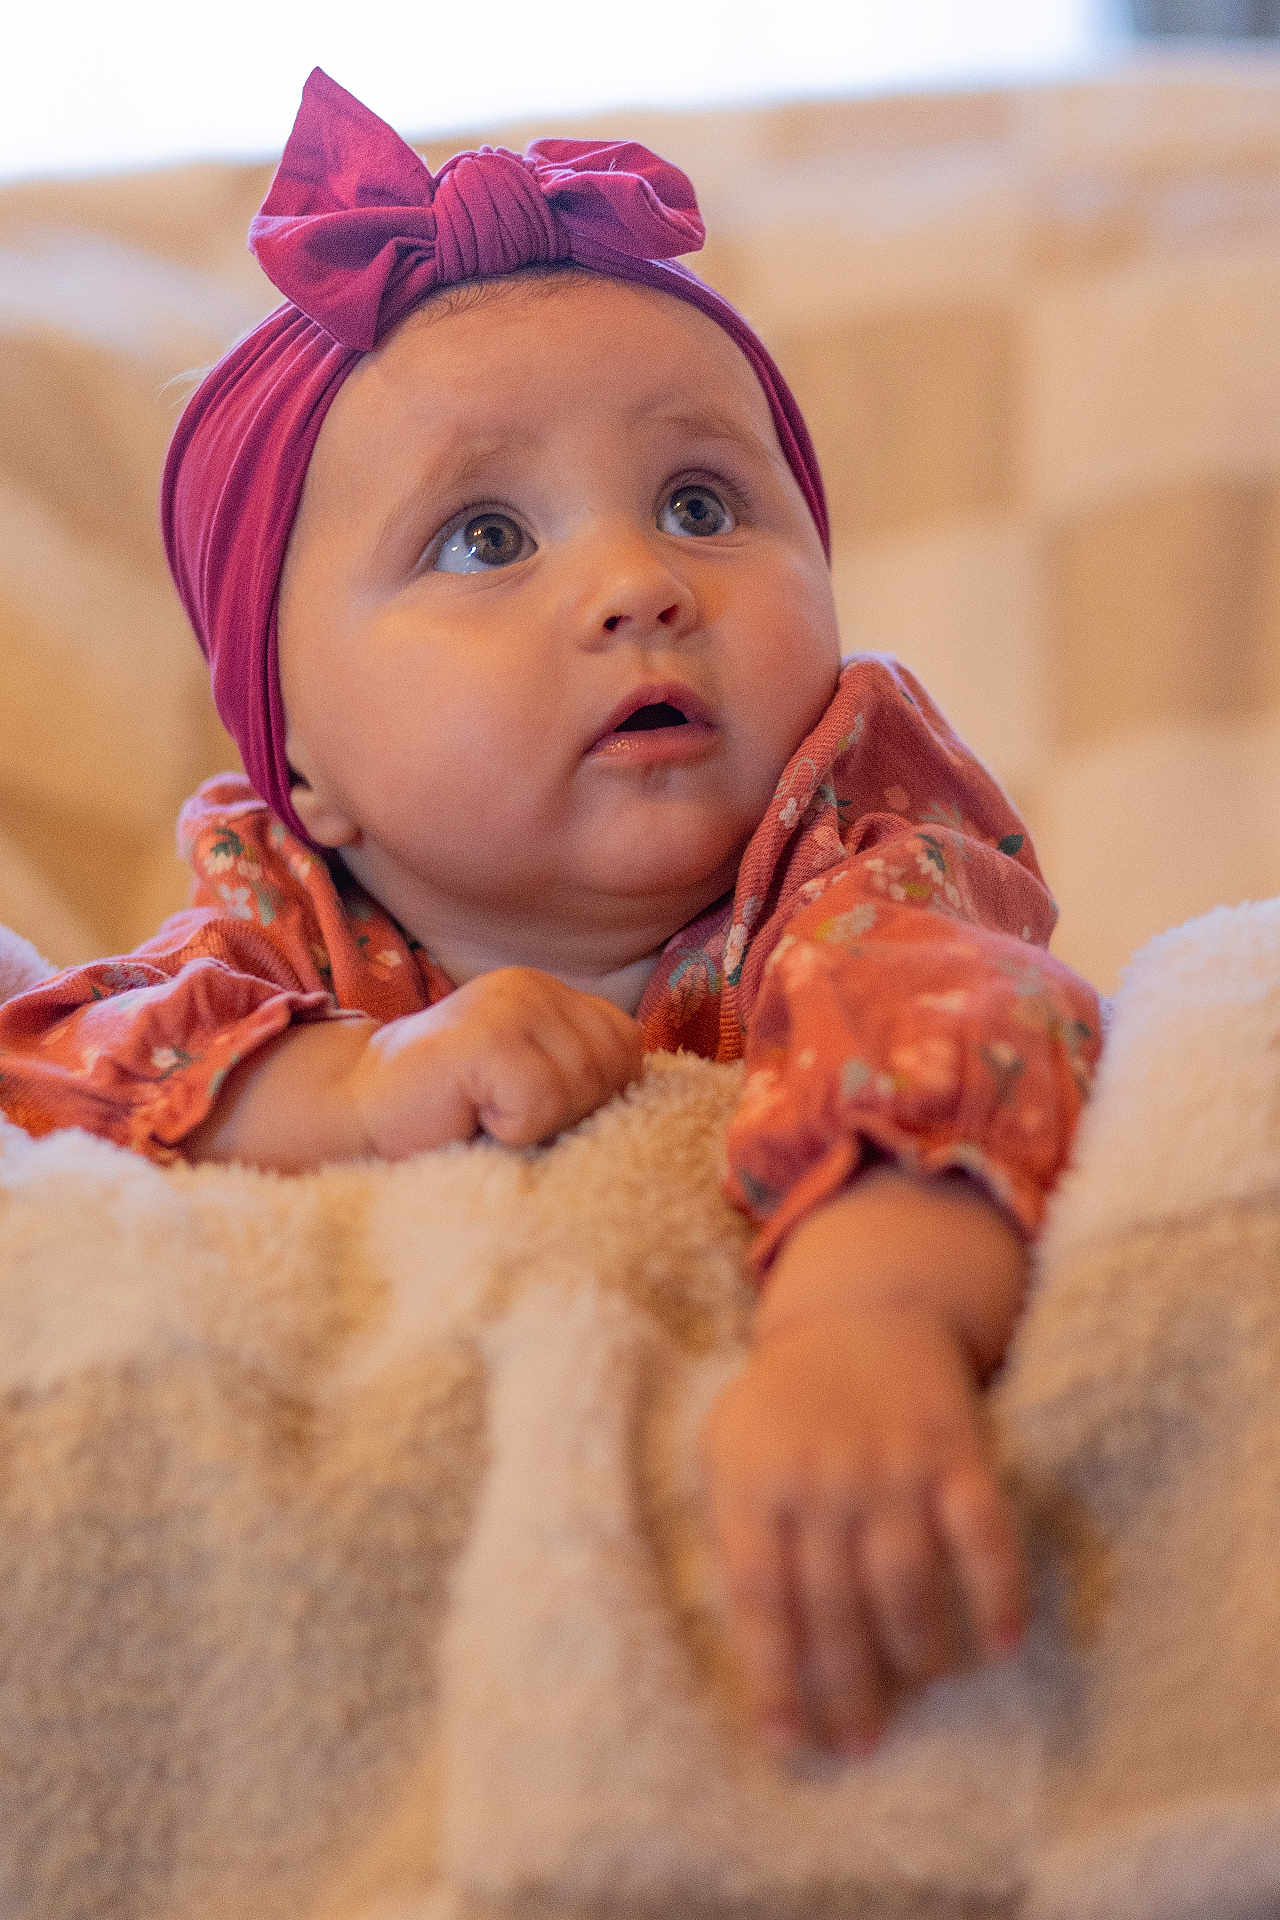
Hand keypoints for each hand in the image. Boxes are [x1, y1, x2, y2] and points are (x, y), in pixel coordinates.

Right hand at [346, 966, 643, 1158]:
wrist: (354, 1113)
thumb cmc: (446, 1115)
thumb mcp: (528, 1085)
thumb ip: (581, 1077)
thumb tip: (655, 1111)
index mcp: (550, 994)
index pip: (628, 1048)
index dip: (595, 1095)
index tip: (530, 1107)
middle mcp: (533, 986)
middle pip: (614, 1068)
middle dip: (571, 1112)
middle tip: (504, 1114)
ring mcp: (508, 1004)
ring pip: (582, 1087)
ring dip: (537, 1123)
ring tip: (485, 1113)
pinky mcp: (485, 1037)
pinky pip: (540, 1104)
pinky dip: (511, 1129)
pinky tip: (471, 1115)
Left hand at [701, 1172, 1028, 1761]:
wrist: (862, 1312)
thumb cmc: (786, 1403)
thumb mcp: (731, 1446)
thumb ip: (736, 1532)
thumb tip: (757, 1648)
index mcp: (755, 1479)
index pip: (762, 1600)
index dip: (776, 1679)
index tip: (791, 1743)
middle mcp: (823, 1476)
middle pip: (836, 1608)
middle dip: (849, 1691)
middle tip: (860, 1745)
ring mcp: (892, 1463)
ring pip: (908, 1586)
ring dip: (917, 1657)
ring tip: (918, 1691)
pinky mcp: (956, 1450)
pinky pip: (983, 1537)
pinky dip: (995, 1596)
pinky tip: (996, 1645)